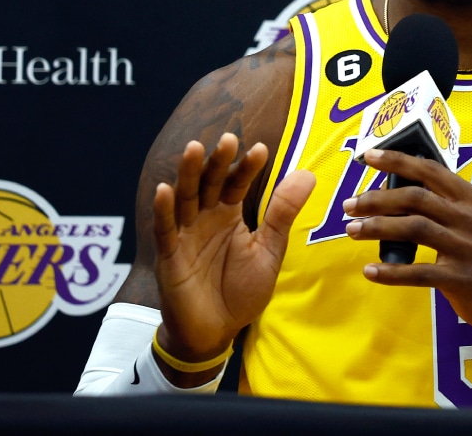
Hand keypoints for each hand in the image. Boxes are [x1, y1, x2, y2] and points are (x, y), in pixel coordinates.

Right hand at [152, 133, 314, 367]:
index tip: (260, 149)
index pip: (237, 183)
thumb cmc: (241, 291)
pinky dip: (163, 210)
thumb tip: (308, 174)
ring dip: (188, 173)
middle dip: (217, 161)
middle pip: (209, 182)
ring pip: (185, 197)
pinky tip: (164, 189)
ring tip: (194, 148)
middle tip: (228, 139)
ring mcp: (185, 234)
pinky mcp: (169, 255)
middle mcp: (205, 217)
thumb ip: (282, 214)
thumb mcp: (268, 251)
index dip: (247, 167)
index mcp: (229, 214)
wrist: (216, 332)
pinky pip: (165, 229)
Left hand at [343, 148, 471, 349]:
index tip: (369, 156)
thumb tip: (408, 191)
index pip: (431, 171)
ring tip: (352, 230)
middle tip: (350, 205)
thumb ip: (452, 206)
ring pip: (414, 228)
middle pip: (416, 197)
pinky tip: (371, 271)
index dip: (398, 161)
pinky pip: (418, 272)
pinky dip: (391, 271)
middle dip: (377, 199)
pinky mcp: (461, 278)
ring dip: (377, 227)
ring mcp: (467, 248)